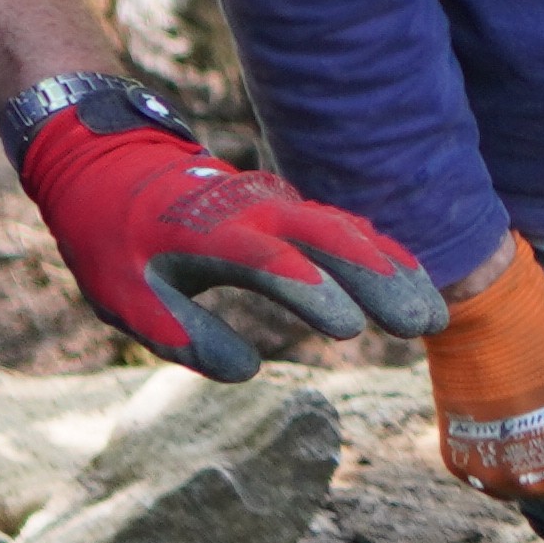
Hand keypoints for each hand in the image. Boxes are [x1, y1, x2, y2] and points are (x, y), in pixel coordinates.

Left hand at [6, 79, 450, 378]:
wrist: (110, 172)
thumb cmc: (114, 243)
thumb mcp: (125, 297)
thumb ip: (183, 334)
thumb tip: (247, 370)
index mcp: (209, 231)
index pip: (269, 260)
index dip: (310, 292)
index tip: (349, 331)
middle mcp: (255, 210)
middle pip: (330, 239)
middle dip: (380, 280)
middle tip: (421, 325)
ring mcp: (278, 204)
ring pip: (348, 231)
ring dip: (393, 270)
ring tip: (433, 317)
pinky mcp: (290, 209)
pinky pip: (346, 227)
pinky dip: (384, 254)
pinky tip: (415, 284)